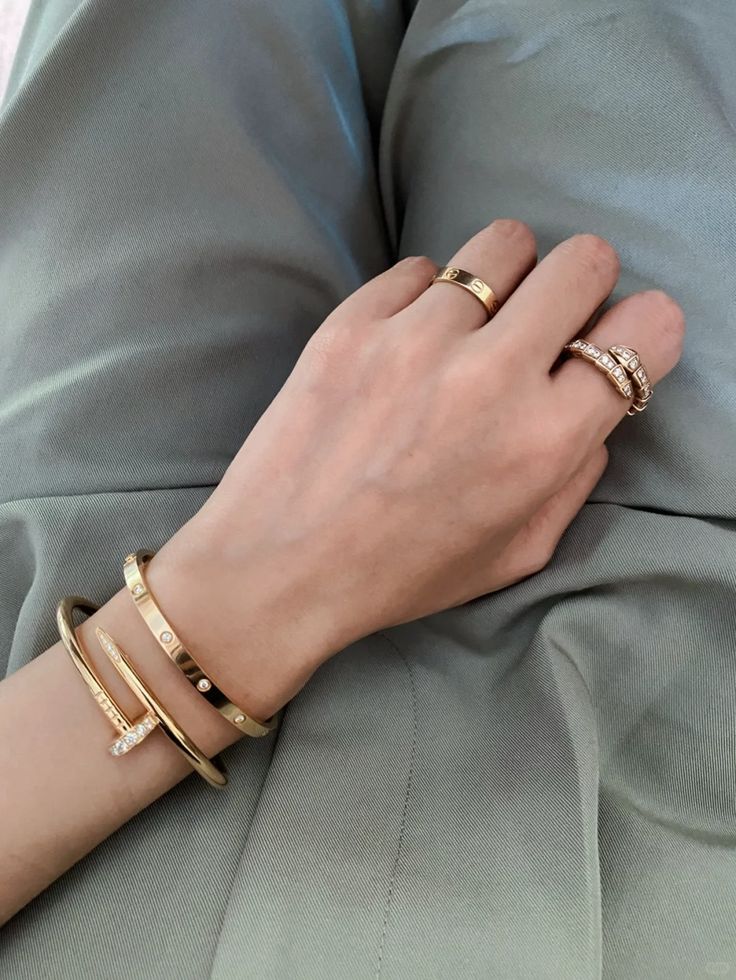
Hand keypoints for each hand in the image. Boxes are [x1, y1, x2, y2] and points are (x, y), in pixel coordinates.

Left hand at [153, 220, 683, 718]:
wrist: (278, 565)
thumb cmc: (401, 573)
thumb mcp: (516, 552)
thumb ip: (574, 477)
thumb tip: (592, 412)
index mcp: (544, 440)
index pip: (644, 332)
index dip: (642, 332)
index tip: (616, 343)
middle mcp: (491, 374)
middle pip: (582, 262)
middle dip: (582, 287)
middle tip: (550, 321)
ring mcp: (416, 337)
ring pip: (502, 243)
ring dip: (506, 278)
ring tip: (476, 322)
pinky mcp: (353, 319)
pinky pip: (421, 268)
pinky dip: (427, 298)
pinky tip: (406, 343)